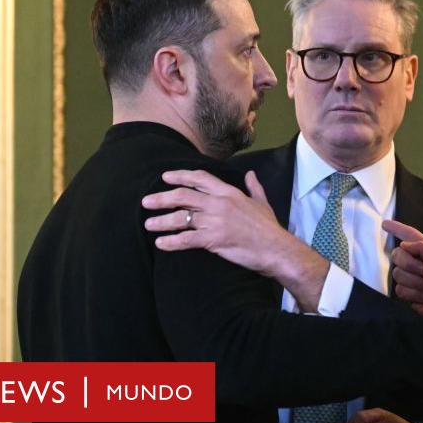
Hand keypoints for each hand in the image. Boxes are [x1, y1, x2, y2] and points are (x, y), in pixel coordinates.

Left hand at [143, 170, 284, 271]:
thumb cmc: (269, 228)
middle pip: (183, 196)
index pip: (200, 178)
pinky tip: (160, 244)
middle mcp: (219, 204)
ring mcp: (215, 221)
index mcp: (229, 192)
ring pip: (181, 218)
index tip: (165, 177)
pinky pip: (186, 240)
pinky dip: (171, 242)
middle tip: (147, 202)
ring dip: (161, 221)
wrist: (275, 248)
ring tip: (149, 224)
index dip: (180, 176)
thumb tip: (251, 174)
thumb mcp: (262, 202)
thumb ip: (254, 187)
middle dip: (162, 198)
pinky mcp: (213, 240)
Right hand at [383, 220, 422, 314]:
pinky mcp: (408, 291)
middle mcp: (416, 260)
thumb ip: (422, 247)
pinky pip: (399, 290)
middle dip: (410, 265)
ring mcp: (411, 276)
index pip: (409, 234)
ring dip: (415, 283)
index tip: (385, 224)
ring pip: (397, 274)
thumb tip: (403, 245)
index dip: (397, 228)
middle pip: (397, 255)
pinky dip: (414, 294)